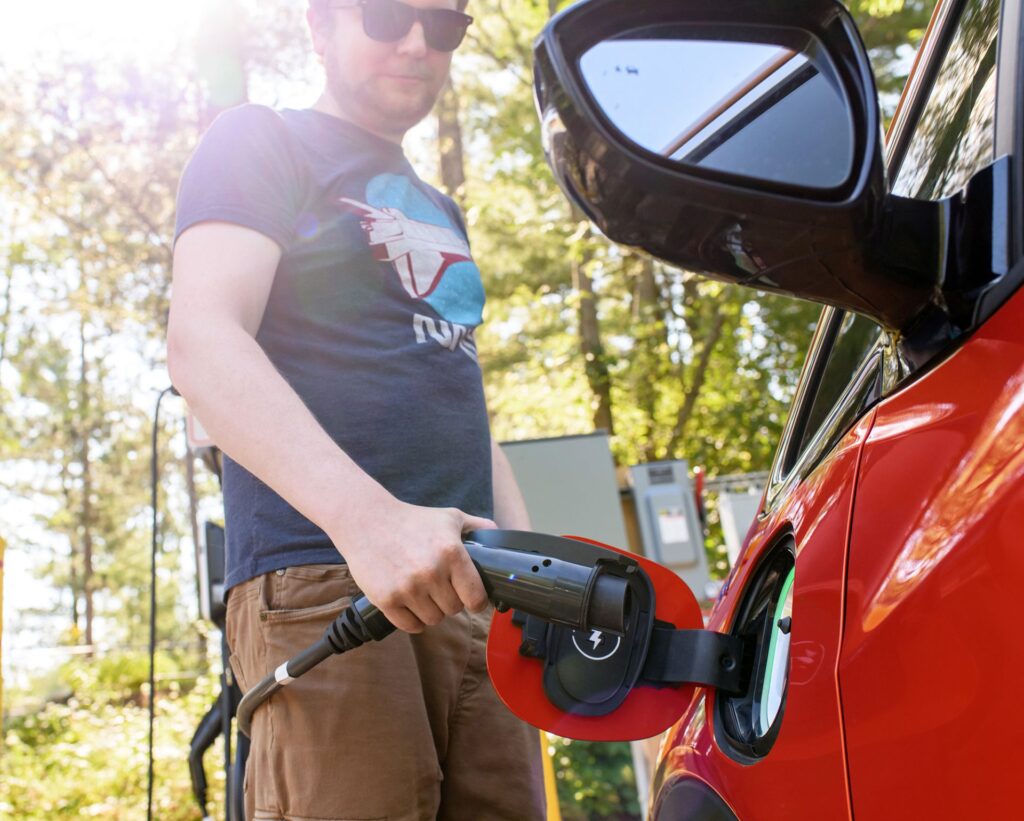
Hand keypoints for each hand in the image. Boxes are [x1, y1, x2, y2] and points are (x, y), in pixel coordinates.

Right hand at [335, 498, 496, 632]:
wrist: (367, 522)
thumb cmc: (411, 520)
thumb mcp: (450, 517)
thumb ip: (479, 528)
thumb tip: (500, 537)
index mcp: (451, 553)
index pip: (476, 597)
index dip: (475, 600)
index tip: (470, 597)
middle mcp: (431, 572)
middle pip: (454, 610)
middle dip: (450, 600)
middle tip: (438, 586)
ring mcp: (408, 588)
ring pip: (433, 620)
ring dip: (431, 610)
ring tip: (422, 591)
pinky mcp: (386, 599)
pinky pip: (411, 626)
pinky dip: (413, 619)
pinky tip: (409, 602)